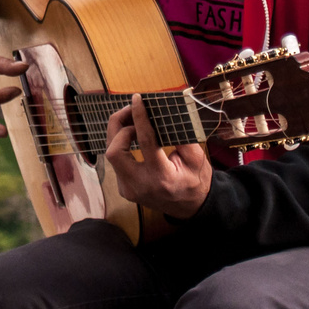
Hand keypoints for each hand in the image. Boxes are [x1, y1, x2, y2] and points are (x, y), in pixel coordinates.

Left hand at [104, 93, 211, 218]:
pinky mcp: (124, 189)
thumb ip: (181, 137)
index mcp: (162, 177)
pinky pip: (116, 162)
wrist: (191, 208)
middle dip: (118, 125)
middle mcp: (140, 185)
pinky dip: (120, 144)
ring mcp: (129, 189)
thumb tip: (163, 114)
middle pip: (114, 151)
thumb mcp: (197, 159)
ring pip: (111, 155)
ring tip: (132, 120)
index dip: (139, 117)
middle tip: (131, 110)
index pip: (145, 141)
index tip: (137, 99)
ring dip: (118, 133)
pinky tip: (131, 135)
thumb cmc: (195, 181)